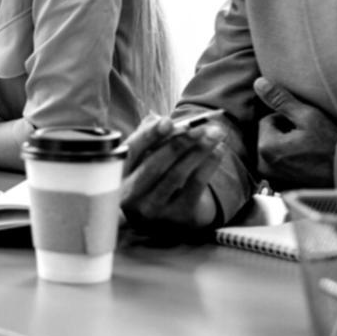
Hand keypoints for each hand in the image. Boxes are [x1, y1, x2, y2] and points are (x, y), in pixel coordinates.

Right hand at [120, 113, 226, 227]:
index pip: (131, 151)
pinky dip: (209, 165)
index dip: (149, 136)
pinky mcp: (177, 216)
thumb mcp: (146, 155)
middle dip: (179, 143)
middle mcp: (131, 196)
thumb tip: (158, 119)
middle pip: (154, 166)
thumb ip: (149, 135)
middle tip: (200, 127)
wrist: (172, 209)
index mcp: (119, 174)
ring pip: (177, 175)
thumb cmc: (157, 173)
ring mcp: (153, 209)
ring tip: (215, 134)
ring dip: (198, 151)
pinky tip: (218, 150)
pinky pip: (195, 187)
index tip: (168, 122)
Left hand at [253, 77, 336, 189]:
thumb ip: (281, 100)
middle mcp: (263, 165)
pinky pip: (281, 164)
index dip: (287, 120)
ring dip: (288, 146)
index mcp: (265, 147)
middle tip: (308, 139)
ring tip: (309, 150)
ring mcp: (272, 177)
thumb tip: (259, 84)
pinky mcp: (281, 185)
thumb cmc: (330, 146)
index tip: (305, 127)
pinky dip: (291, 160)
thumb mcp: (307, 116)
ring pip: (275, 149)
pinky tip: (308, 161)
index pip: (267, 120)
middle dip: (285, 133)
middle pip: (269, 136)